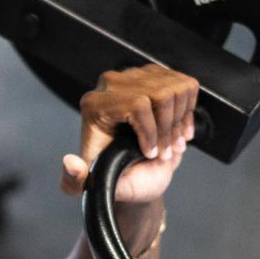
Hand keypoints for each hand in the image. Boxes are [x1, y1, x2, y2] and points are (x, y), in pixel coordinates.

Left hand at [60, 65, 199, 205]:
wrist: (133, 166)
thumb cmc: (113, 172)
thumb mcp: (91, 182)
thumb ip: (74, 181)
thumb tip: (71, 163)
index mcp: (94, 105)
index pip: (136, 105)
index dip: (151, 131)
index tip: (152, 153)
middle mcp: (112, 84)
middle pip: (160, 94)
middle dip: (168, 129)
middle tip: (165, 152)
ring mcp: (136, 77)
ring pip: (174, 89)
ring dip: (179, 122)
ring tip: (172, 144)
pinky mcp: (156, 76)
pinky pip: (184, 85)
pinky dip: (188, 110)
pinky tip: (179, 129)